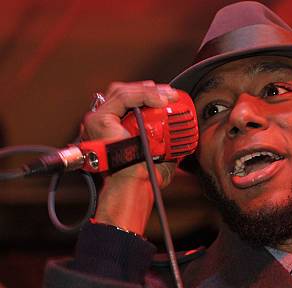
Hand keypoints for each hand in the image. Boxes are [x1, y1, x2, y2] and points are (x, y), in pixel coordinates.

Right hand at [82, 81, 179, 234]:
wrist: (136, 184)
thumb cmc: (144, 176)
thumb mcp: (161, 155)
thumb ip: (167, 145)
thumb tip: (182, 138)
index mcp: (113, 127)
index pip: (128, 100)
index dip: (149, 94)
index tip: (170, 97)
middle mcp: (103, 122)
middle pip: (124, 92)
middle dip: (150, 90)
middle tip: (171, 94)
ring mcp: (98, 120)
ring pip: (123, 92)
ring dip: (150, 91)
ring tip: (169, 96)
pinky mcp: (99, 120)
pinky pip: (123, 98)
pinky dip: (143, 95)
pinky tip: (160, 101)